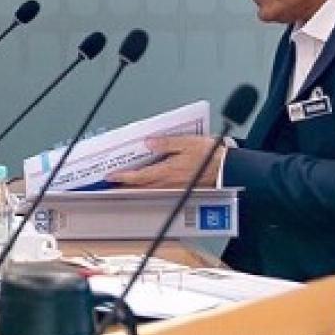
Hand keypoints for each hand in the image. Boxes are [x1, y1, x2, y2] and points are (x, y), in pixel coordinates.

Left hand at [110, 135, 224, 189]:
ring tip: (121, 187)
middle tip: (108, 188)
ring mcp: (173, 187)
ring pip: (147, 191)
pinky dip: (146, 189)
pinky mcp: (179, 189)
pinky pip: (157, 191)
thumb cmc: (210, 155)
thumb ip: (166, 143)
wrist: (226, 169)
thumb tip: (149, 142)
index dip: (123, 177)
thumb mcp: (187, 143)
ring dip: (133, 190)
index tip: (110, 176)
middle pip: (139, 187)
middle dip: (123, 187)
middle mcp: (168, 182)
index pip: (139, 176)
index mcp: (167, 170)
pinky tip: (143, 187)